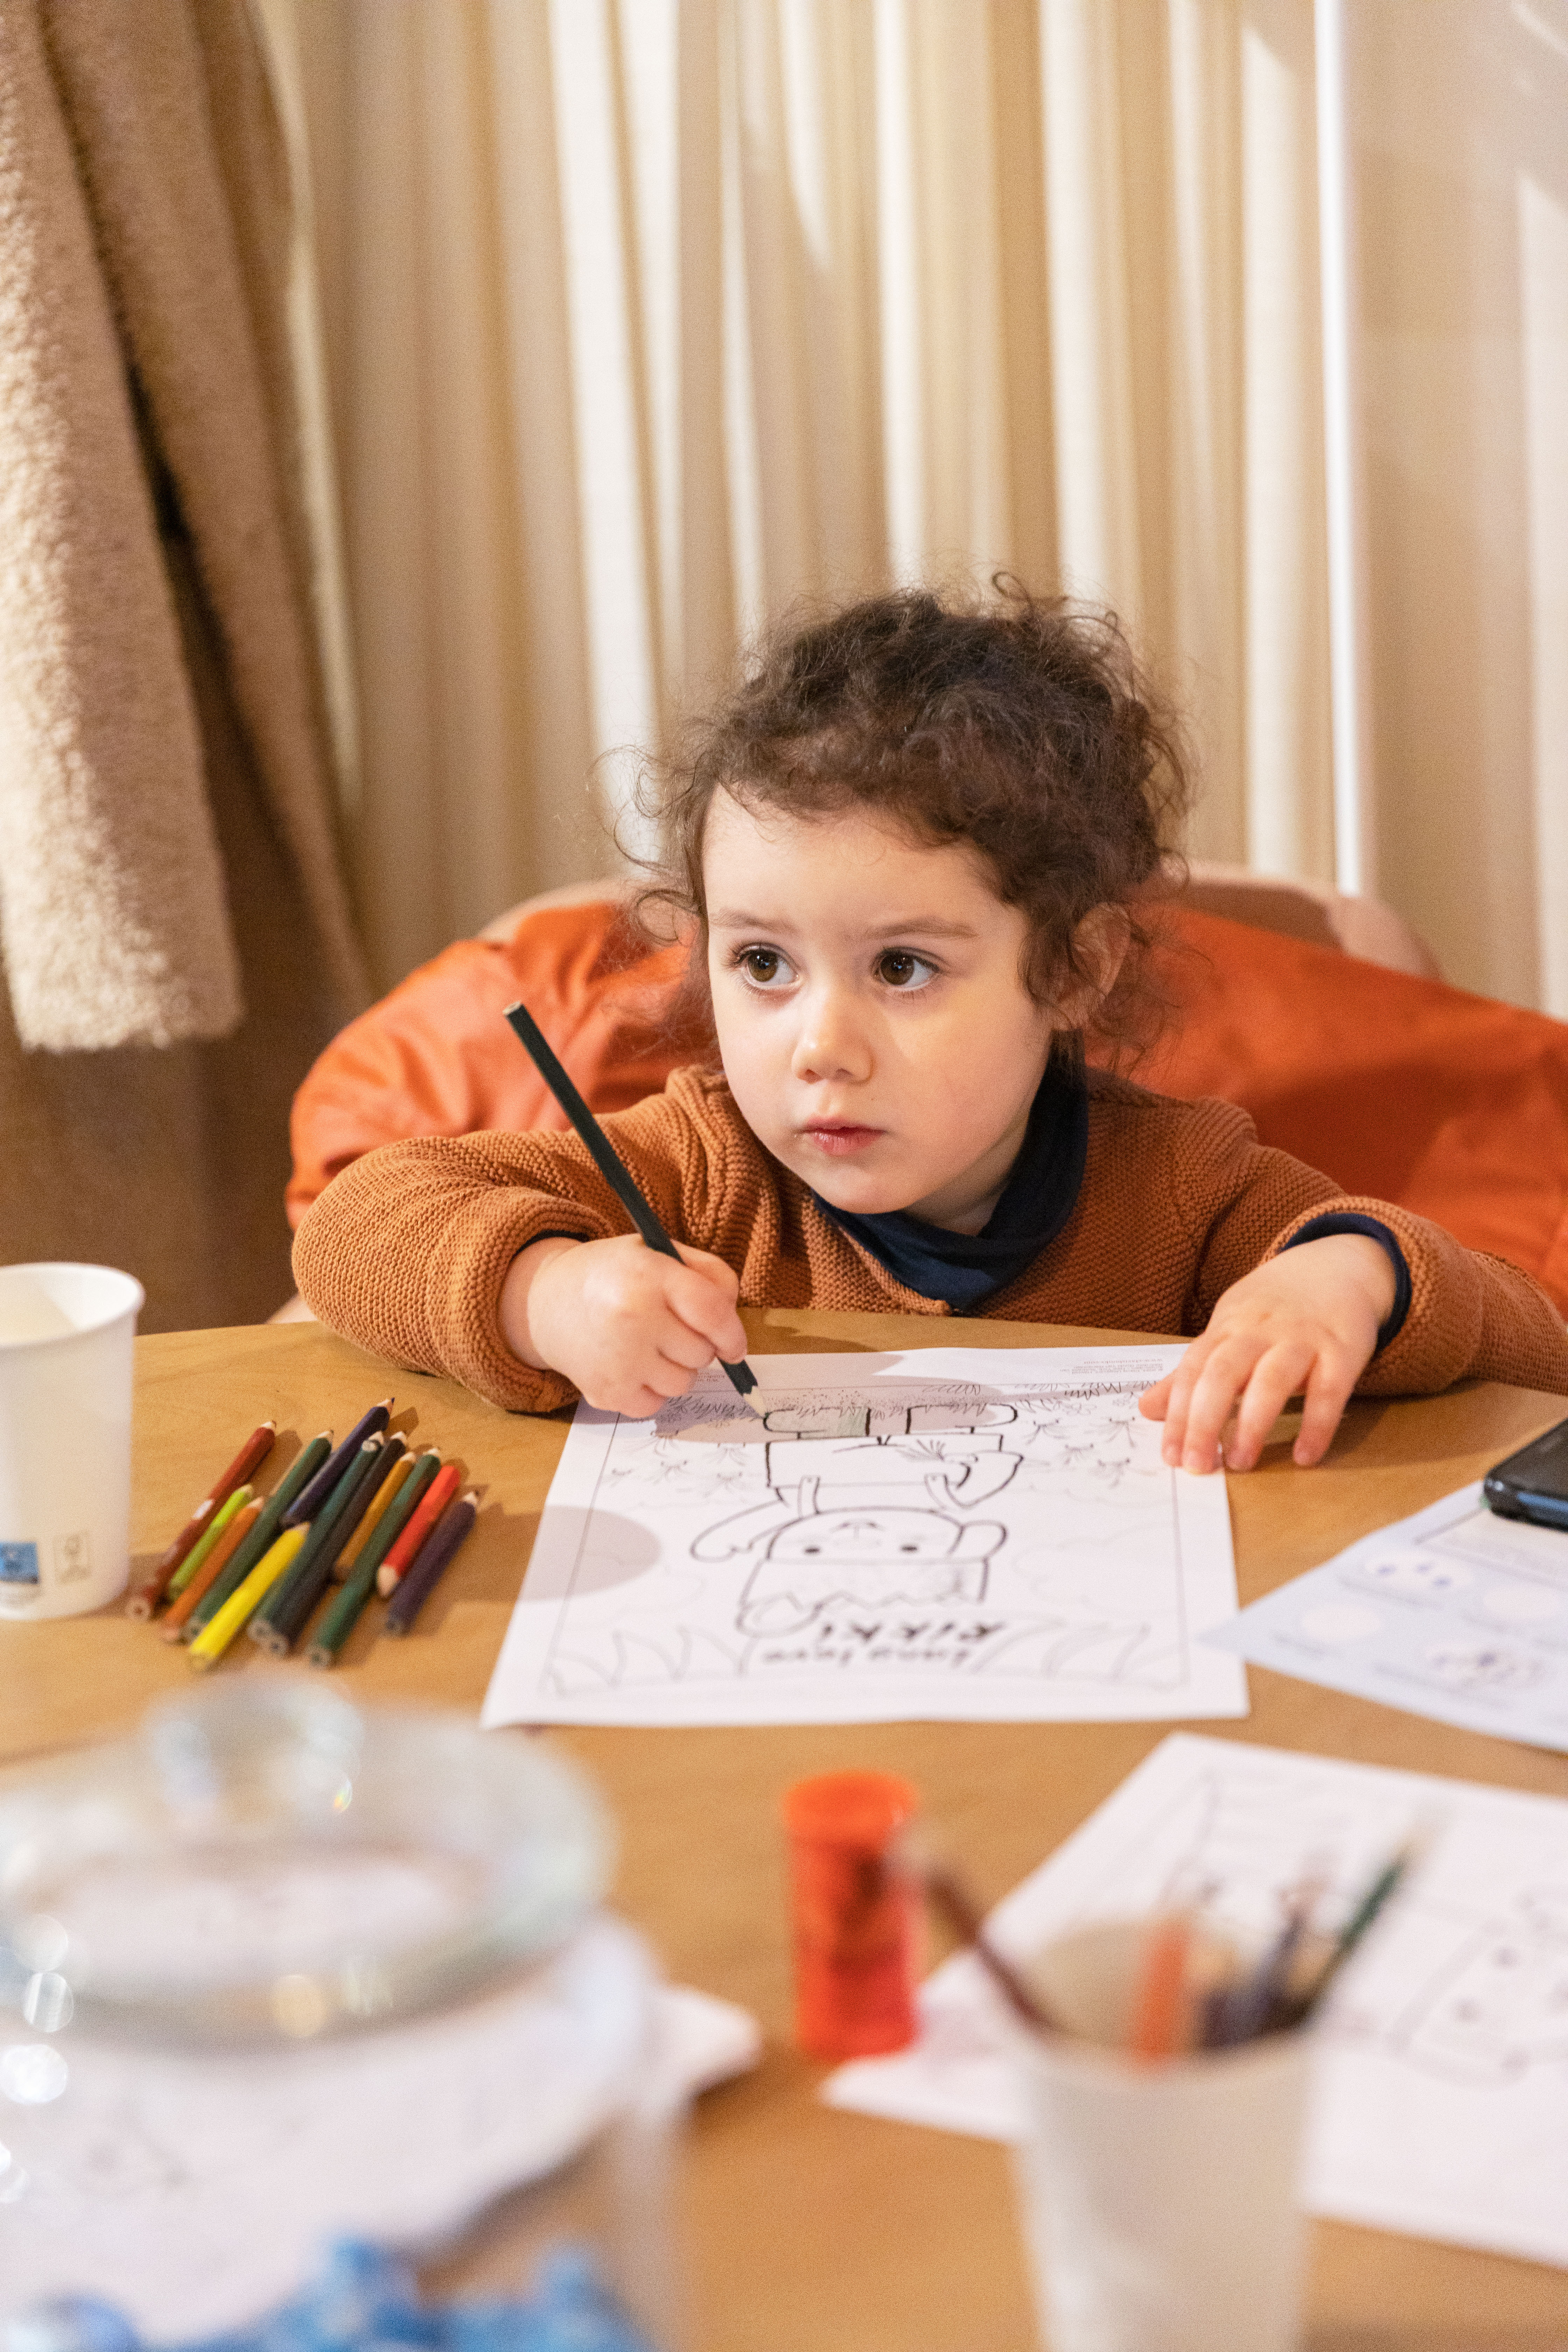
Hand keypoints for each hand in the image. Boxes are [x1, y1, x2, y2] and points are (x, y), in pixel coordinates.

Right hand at [499, 1234, 748, 1416]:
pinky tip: (631, 1364)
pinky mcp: (605, 1391)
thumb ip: (708, 1275)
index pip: (712, 1313)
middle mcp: (632, 1318)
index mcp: (649, 1276)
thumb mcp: (660, 1253)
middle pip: (701, 1353)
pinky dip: (650, 1390)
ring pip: (683, 1384)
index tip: (733, 1346)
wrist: (548, 1301)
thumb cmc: (615, 1276)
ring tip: (647, 1345)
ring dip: (675, 1369)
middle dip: (696, 1345)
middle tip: (668, 1329)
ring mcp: (617, 1359)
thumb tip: (733, 1329)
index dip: (732, 1334)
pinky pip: (655, 1405)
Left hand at [1138, 1234, 1395, 1473]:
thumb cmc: (1272, 1310)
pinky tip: (1305, 1456)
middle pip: (1224, 1374)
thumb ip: (1191, 1374)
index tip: (1170, 1455)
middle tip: (1198, 1465)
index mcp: (1226, 1328)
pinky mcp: (1342, 1351)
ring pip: (1272, 1380)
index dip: (1178, 1413)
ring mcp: (1302, 1339)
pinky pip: (1329, 1391)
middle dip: (1205, 1421)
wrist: (1336, 1265)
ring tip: (1240, 1463)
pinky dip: (1317, 1424)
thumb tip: (1146, 1408)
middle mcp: (1259, 1331)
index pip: (1193, 1370)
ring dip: (1253, 1423)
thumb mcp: (1226, 1331)